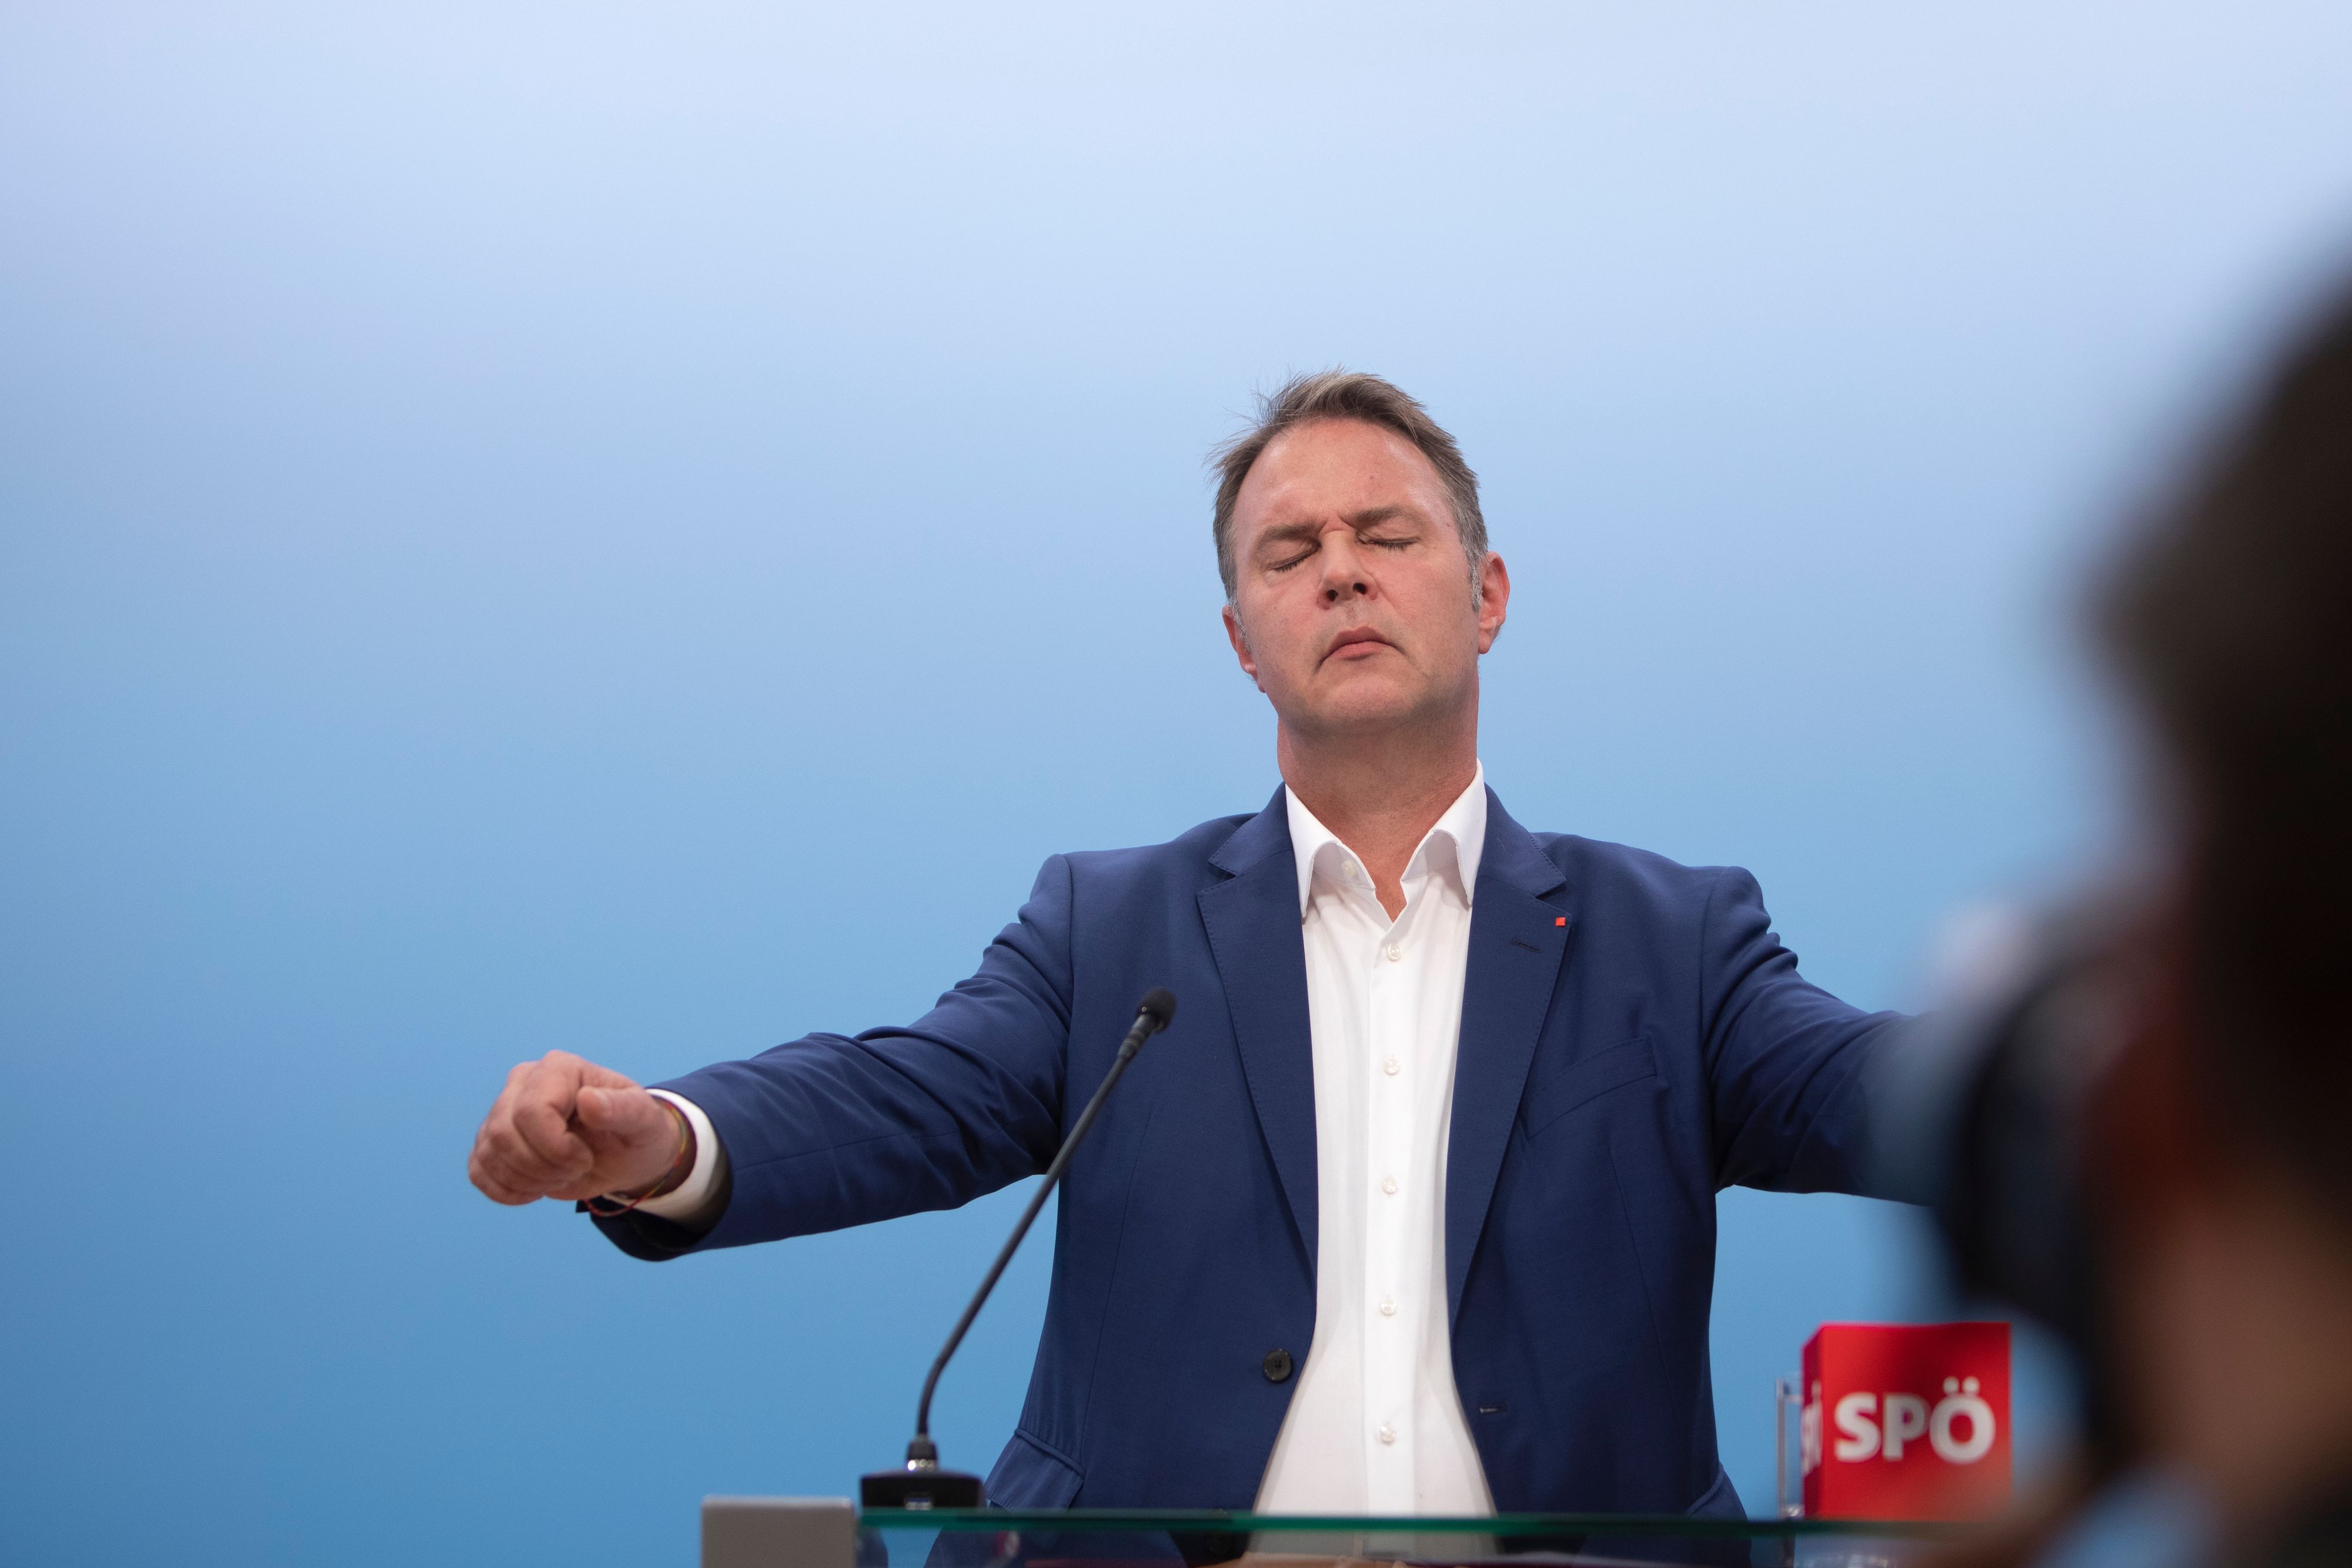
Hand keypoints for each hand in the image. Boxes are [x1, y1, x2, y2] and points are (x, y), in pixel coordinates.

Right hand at [468, 1050, 687, 1205]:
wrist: (624, 1155)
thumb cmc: (635, 1132)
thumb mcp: (643, 1121)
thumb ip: (622, 1109)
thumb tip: (588, 1099)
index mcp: (559, 1068)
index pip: (532, 1111)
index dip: (555, 1147)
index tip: (584, 1158)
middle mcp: (523, 1082)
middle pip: (503, 1134)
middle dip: (540, 1167)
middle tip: (573, 1171)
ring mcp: (502, 1111)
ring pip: (487, 1153)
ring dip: (526, 1180)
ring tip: (558, 1176)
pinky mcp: (492, 1142)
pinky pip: (477, 1171)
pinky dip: (506, 1190)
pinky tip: (535, 1189)